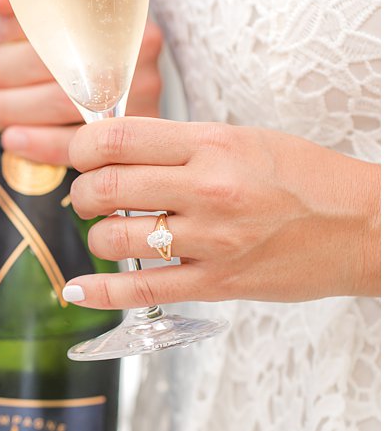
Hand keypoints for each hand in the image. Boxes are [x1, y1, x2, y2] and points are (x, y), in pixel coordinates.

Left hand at [0, 0, 163, 164]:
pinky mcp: (129, 129)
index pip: (65, 11)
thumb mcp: (11, 5)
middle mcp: (133, 44)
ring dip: (11, 108)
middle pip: (64, 60)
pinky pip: (81, 141)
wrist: (61, 80)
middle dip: (7, 70)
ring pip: (66, 102)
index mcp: (110, 3)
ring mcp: (138, 90)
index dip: (20, 24)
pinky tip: (12, 138)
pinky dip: (39, 143)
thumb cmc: (29, 40)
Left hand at [62, 117, 380, 306]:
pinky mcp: (219, 283)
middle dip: (84, 193)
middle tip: (93, 196)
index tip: (80, 156)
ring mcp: (213, 239)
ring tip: (112, 232)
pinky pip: (142, 289)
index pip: (115, 138)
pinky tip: (77, 290)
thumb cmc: (303, 179)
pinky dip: (100, 292)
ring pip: (114, 237)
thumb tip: (113, 149)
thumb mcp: (240, 140)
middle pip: (105, 187)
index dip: (80, 148)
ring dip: (98, 236)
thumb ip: (178, 144)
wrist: (366, 227)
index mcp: (211, 144)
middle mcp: (208, 188)